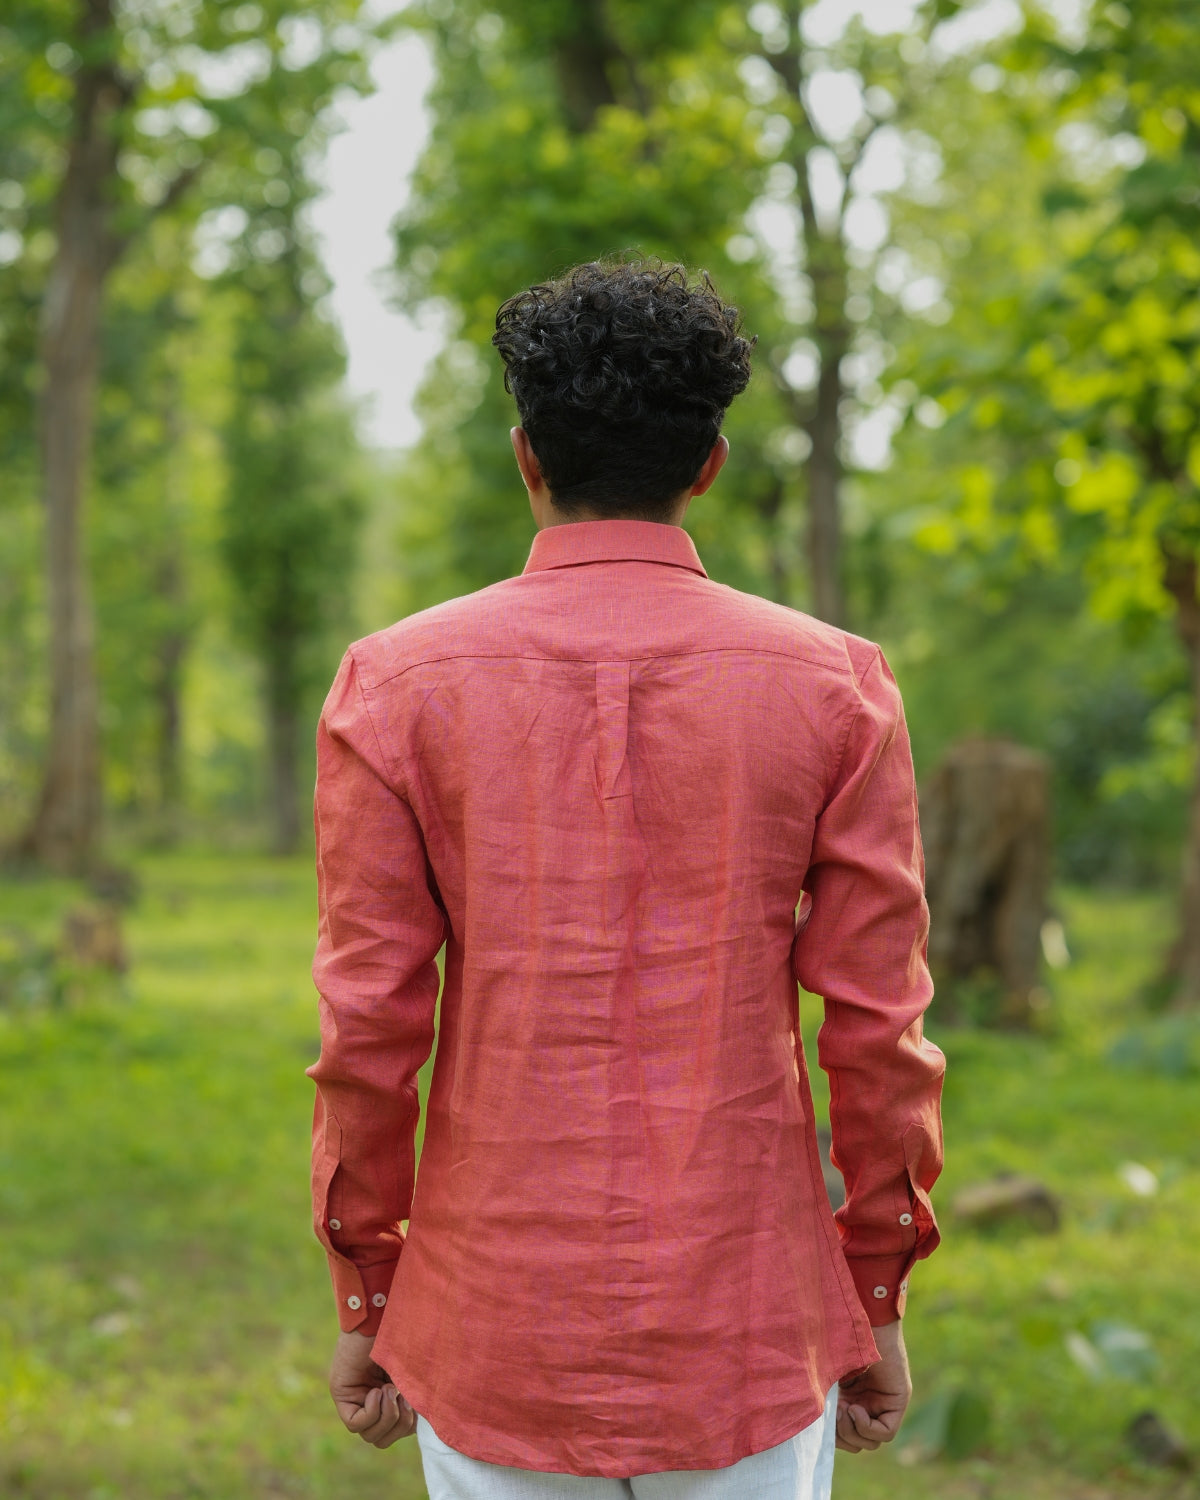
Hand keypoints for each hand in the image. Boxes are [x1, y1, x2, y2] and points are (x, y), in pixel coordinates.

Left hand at [328, 1329, 415, 1447]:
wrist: (388, 1312)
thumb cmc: (409, 1336)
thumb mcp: (418, 1375)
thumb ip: (419, 1399)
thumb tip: (422, 1428)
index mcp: (390, 1397)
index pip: (395, 1433)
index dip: (407, 1427)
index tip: (414, 1402)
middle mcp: (370, 1400)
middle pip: (381, 1439)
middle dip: (398, 1425)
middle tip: (402, 1397)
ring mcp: (354, 1397)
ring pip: (368, 1435)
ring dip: (386, 1417)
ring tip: (390, 1389)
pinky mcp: (341, 1391)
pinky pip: (354, 1423)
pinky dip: (371, 1412)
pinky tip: (377, 1390)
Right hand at [835, 1320, 910, 1453]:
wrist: (860, 1318)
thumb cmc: (837, 1337)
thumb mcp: (825, 1375)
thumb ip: (823, 1399)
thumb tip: (812, 1430)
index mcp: (851, 1398)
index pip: (846, 1435)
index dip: (834, 1436)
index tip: (823, 1420)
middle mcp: (869, 1403)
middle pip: (859, 1442)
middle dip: (843, 1436)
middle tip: (833, 1414)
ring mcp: (884, 1403)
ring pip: (872, 1440)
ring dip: (853, 1431)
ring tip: (844, 1409)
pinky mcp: (898, 1400)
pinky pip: (886, 1431)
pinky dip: (868, 1427)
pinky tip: (855, 1408)